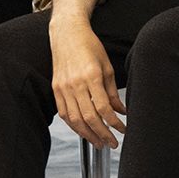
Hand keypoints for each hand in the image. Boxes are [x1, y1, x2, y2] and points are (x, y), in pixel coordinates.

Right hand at [49, 16, 125, 148]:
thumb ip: (112, 91)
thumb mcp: (107, 66)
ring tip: (99, 143)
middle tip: (112, 143)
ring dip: (87, 135)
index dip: (114, 123)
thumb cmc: (89, 46)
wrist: (67, 34)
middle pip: (89, 118)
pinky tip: (83, 131)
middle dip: (102, 134)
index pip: (103, 108)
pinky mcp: (55, 89)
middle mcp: (75, 84)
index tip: (122, 129)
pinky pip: (64, 113)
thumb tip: (120, 111)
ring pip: (74, 119)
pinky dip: (74, 125)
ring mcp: (63, 88)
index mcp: (91, 76)